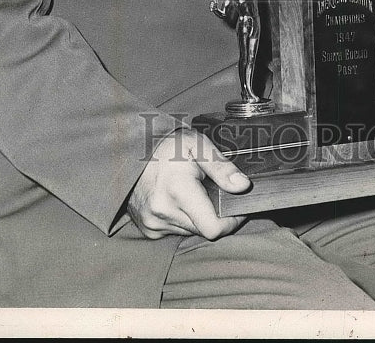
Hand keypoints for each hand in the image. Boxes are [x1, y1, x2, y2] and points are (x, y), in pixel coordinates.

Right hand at [127, 127, 250, 239]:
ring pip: (191, 231)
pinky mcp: (148, 229)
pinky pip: (176, 230)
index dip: (232, 220)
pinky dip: (182, 218)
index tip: (237, 206)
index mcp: (178, 190)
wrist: (131, 150)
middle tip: (210, 189)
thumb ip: (222, 167)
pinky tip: (177, 199)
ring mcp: (154, 223)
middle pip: (205, 229)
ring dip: (197, 216)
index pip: (214, 228)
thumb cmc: (166, 144)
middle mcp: (164, 212)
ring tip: (192, 191)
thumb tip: (243, 186)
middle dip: (214, 212)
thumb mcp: (198, 145)